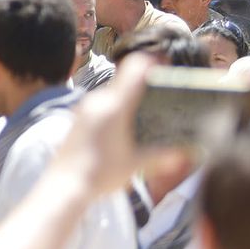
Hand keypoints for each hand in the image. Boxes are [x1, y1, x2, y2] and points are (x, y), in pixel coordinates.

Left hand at [50, 54, 163, 194]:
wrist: (64, 185)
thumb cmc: (101, 174)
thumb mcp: (136, 164)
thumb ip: (162, 155)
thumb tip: (185, 153)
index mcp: (114, 105)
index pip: (135, 69)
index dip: (153, 63)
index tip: (167, 66)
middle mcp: (97, 100)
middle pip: (124, 81)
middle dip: (145, 85)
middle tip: (164, 96)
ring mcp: (84, 108)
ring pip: (112, 93)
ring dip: (129, 98)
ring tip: (146, 114)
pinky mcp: (77, 118)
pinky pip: (100, 104)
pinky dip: (115, 108)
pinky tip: (124, 126)